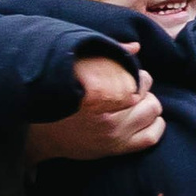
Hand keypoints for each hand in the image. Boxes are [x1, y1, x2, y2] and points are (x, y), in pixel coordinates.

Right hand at [25, 48, 163, 161]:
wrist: (42, 135)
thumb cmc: (62, 97)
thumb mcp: (78, 70)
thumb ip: (108, 57)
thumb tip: (137, 46)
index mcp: (99, 94)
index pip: (136, 78)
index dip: (133, 72)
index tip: (125, 73)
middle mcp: (109, 116)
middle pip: (147, 93)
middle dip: (141, 86)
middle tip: (129, 87)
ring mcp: (115, 134)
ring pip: (153, 111)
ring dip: (148, 104)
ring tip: (134, 102)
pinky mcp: (117, 149)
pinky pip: (151, 137)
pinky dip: (154, 125)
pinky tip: (142, 118)